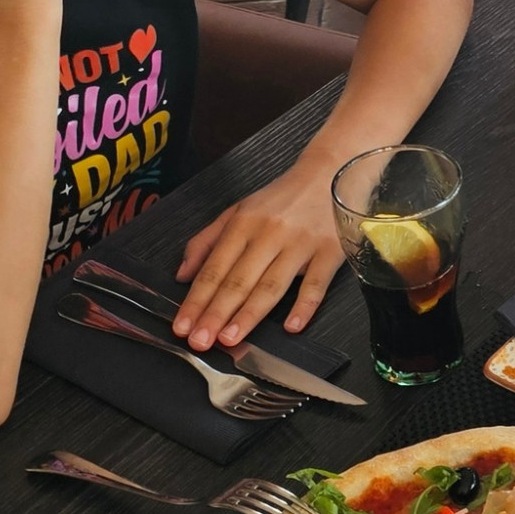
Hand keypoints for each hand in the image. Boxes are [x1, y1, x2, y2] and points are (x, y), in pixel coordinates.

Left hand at [172, 156, 342, 350]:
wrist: (331, 171)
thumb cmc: (283, 197)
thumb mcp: (239, 209)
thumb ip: (207, 240)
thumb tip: (183, 275)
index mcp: (244, 223)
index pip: (214, 268)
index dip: (197, 300)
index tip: (183, 326)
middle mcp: (270, 233)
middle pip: (239, 280)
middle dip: (216, 313)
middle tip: (200, 342)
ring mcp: (301, 243)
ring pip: (271, 284)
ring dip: (249, 314)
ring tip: (230, 338)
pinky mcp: (330, 251)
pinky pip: (316, 283)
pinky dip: (305, 306)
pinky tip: (292, 327)